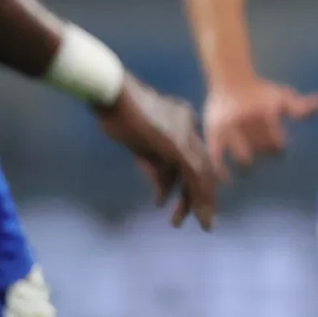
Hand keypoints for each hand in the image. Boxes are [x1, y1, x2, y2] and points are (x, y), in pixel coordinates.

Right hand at [98, 76, 220, 227]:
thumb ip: (153, 168)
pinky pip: (194, 175)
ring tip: (204, 224)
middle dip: (201, 196)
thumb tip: (162, 197)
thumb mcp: (138, 145)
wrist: (112, 91)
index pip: (192, 158)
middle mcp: (189, 127)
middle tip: (205, 220)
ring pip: (202, 174)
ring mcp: (185, 135)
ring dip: (202, 202)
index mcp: (181, 121)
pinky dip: (198, 196)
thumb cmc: (116, 112)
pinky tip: (197, 213)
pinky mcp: (178, 144)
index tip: (184, 202)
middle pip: (201, 167)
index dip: (190, 183)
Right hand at [203, 75, 317, 174]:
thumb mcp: (283, 97)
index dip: (278, 141)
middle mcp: (247, 118)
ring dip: (249, 162)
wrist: (230, 80)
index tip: (279, 144)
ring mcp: (229, 128)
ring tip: (250, 167)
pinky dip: (222, 171)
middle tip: (263, 150)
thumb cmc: (261, 93)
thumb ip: (302, 106)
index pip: (277, 136)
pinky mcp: (214, 134)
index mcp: (266, 109)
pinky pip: (217, 157)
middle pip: (262, 148)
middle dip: (265, 152)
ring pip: (243, 156)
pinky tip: (228, 180)